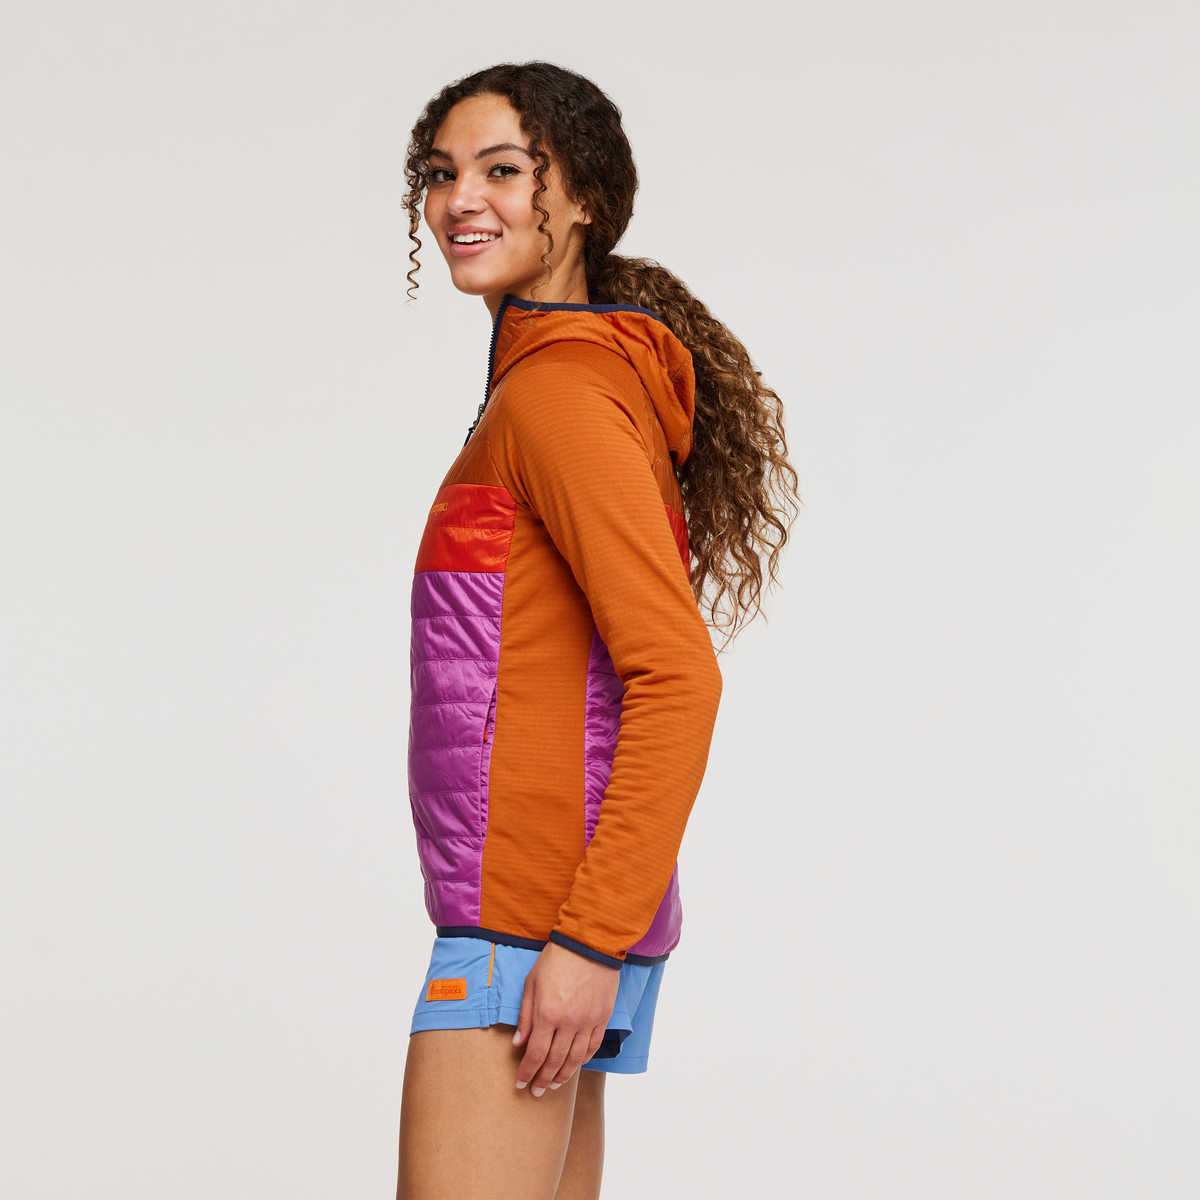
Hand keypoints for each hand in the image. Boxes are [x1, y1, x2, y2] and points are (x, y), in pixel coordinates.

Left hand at [511, 941, 618, 1096]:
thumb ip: (525, 1016)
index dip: (527, 1072)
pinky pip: (592, 1047)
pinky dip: (582, 1060)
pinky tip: (574, 1066)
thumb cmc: (556, 959)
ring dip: (562, 1076)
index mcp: (547, 1013)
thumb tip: (518, 1043)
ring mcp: (588, 1021)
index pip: (535, 1054)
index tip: (520, 1083)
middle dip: (543, 1080)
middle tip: (536, 1091)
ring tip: (553, 1085)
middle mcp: (568, 1022)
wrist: (589, 943)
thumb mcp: (531, 983)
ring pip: (575, 1059)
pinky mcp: (602, 1017)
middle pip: (555, 1062)